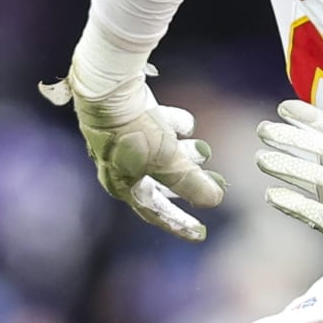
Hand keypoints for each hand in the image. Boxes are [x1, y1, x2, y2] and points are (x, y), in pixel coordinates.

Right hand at [40, 59, 223, 242]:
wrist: (108, 90)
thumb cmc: (134, 131)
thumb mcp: (168, 161)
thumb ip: (192, 184)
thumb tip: (214, 200)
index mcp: (124, 185)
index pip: (155, 213)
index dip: (179, 223)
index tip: (200, 232)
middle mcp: (120, 166)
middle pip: (159, 183)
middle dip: (185, 183)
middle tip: (208, 185)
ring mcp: (122, 141)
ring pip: (158, 154)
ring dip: (182, 154)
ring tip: (203, 150)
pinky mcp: (127, 118)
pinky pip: (154, 127)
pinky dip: (171, 126)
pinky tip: (185, 124)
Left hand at [256, 100, 322, 309]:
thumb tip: (317, 147)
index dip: (313, 119)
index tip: (284, 108)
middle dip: (293, 138)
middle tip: (263, 130)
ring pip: (321, 179)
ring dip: (288, 166)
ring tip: (261, 159)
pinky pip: (319, 215)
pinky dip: (294, 204)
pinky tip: (271, 196)